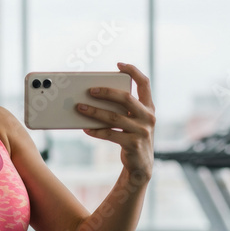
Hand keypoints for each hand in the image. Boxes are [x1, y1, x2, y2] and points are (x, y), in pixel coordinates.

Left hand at [75, 62, 155, 179]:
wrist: (141, 166)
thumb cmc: (132, 138)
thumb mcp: (133, 121)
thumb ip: (124, 109)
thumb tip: (95, 96)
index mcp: (149, 107)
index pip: (145, 83)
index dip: (133, 71)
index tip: (119, 64)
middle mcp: (148, 117)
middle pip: (126, 98)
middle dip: (107, 92)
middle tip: (90, 90)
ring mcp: (142, 131)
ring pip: (114, 117)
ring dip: (95, 111)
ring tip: (80, 107)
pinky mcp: (133, 144)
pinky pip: (110, 134)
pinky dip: (96, 131)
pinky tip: (85, 128)